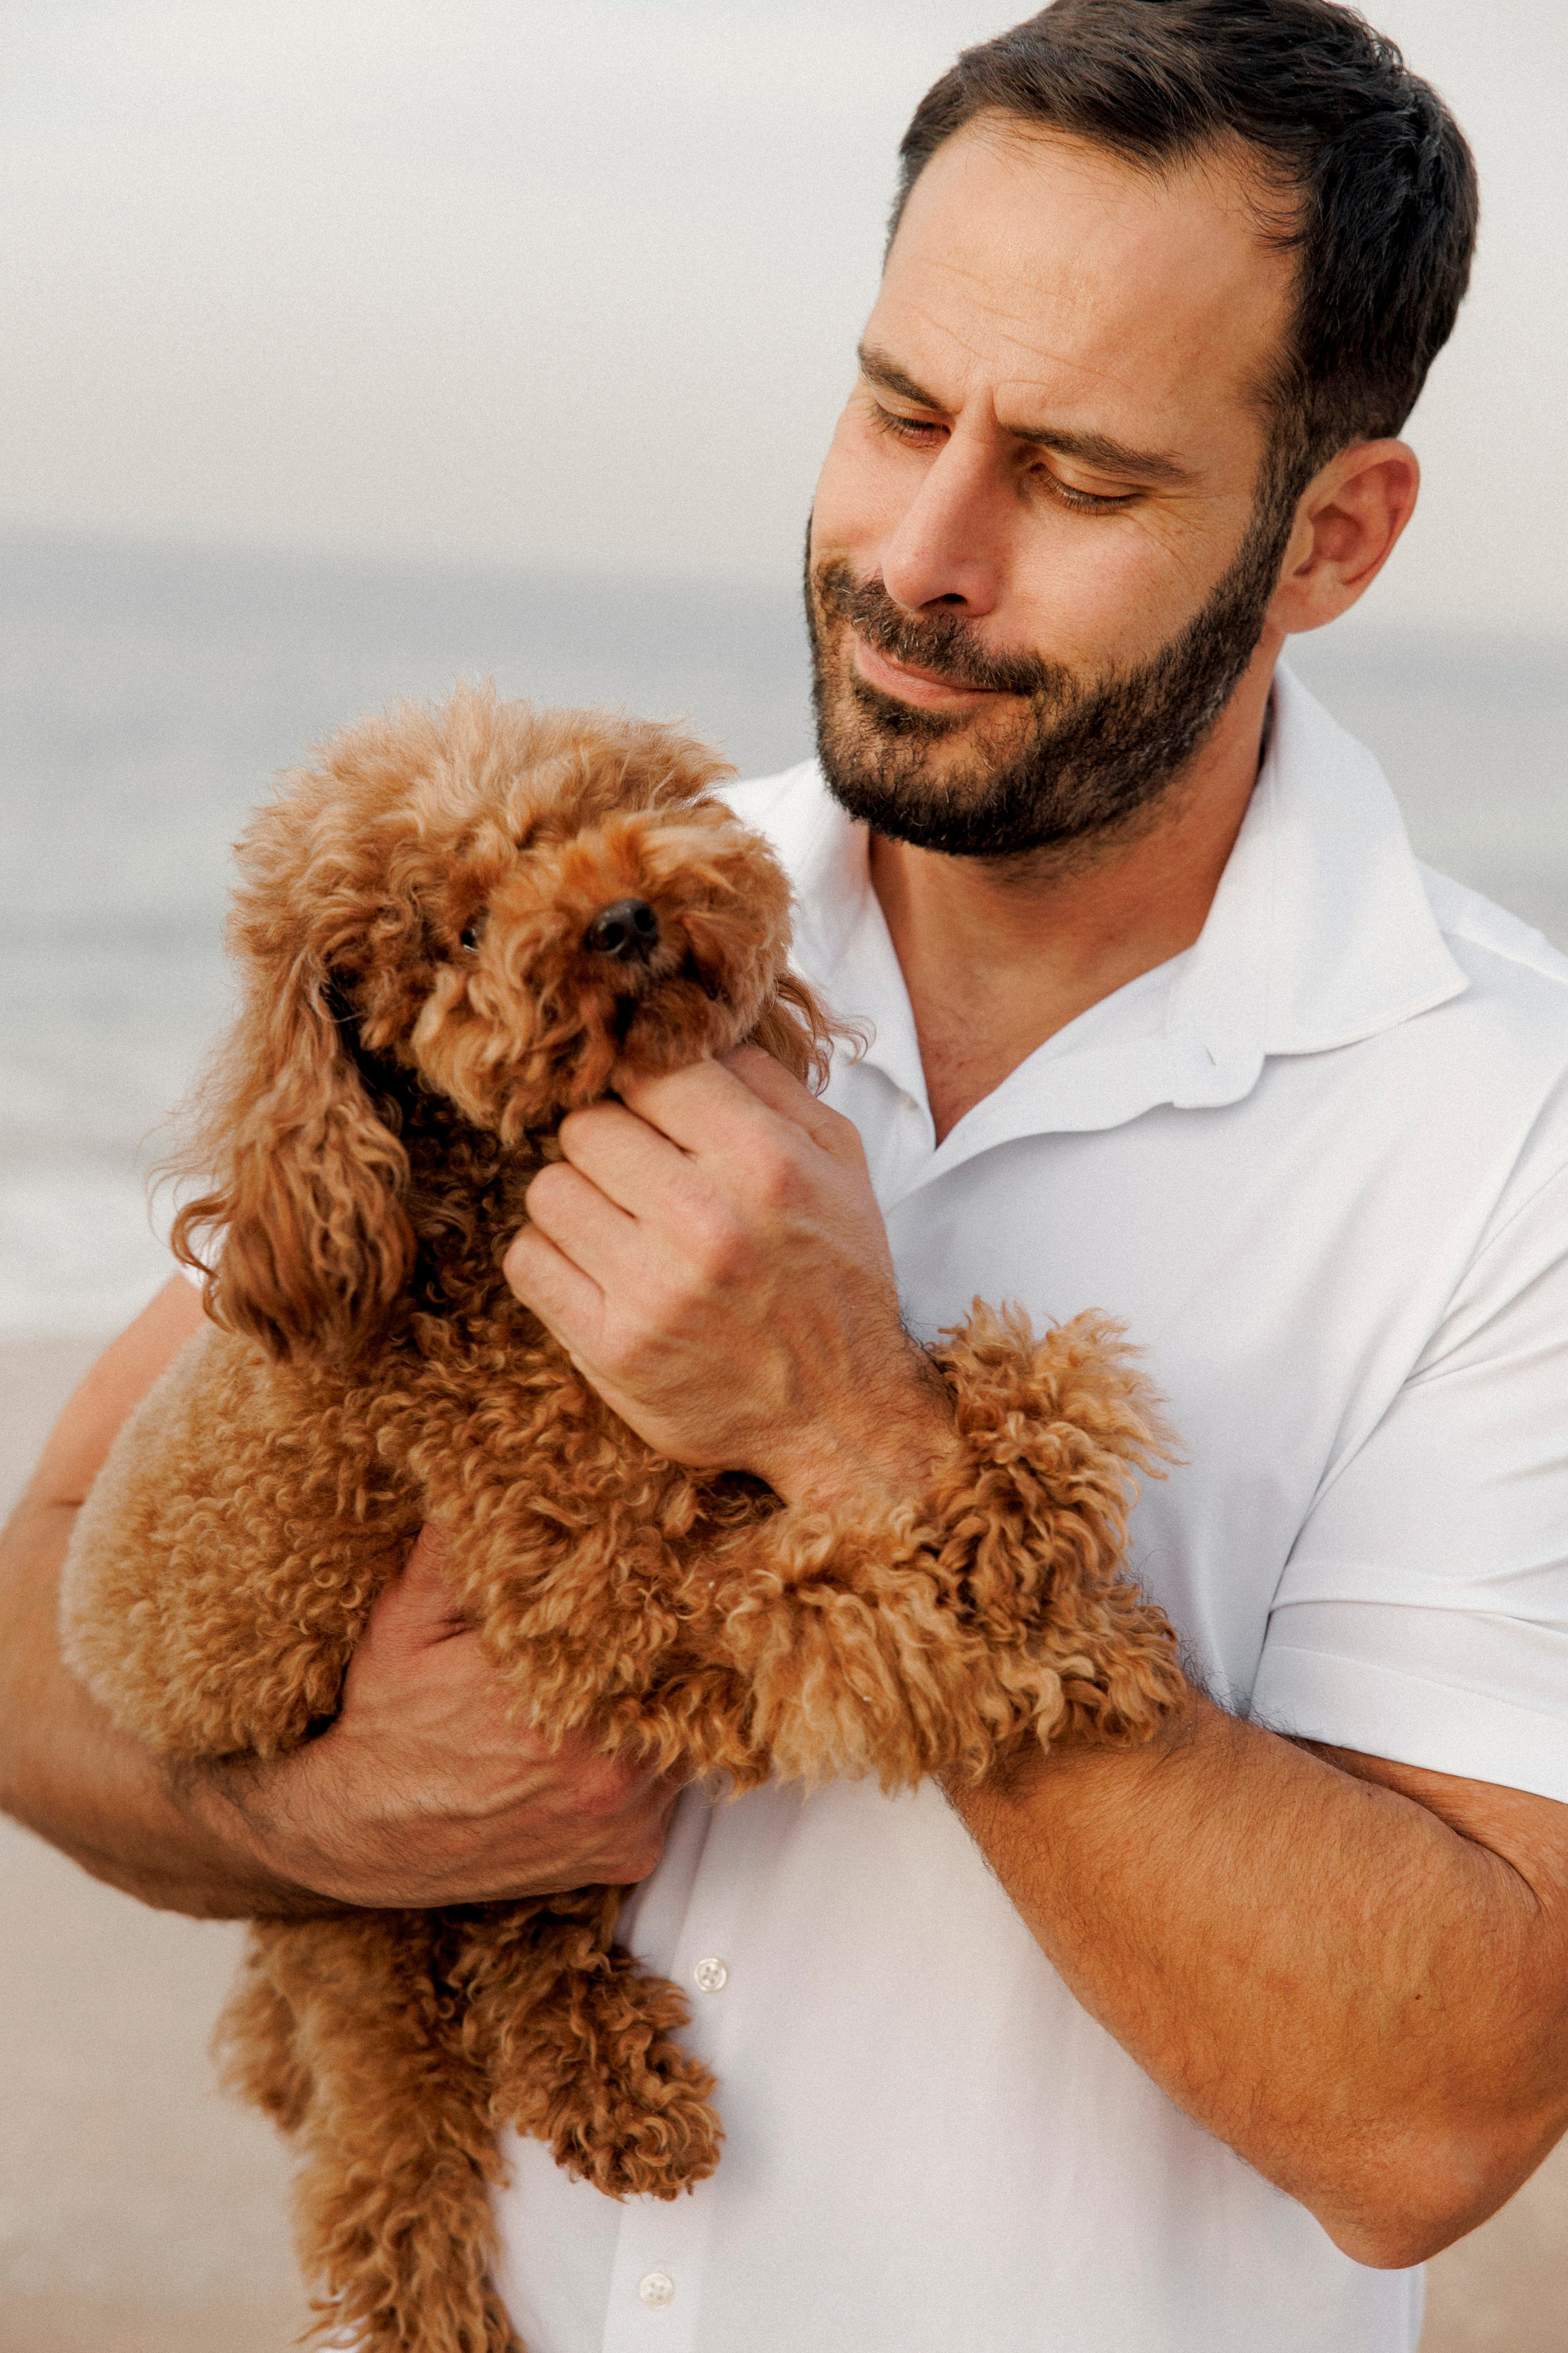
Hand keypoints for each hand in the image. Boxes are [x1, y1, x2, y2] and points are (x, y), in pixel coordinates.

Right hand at [188, 1528, 677, 1907]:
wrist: (356, 1833)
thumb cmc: (383, 1721)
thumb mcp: (406, 1619)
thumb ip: (457, 1549)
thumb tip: (489, 1470)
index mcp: (558, 1702)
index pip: (657, 1628)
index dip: (670, 1595)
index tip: (673, 1566)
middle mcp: (604, 1770)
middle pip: (686, 1685)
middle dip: (673, 1650)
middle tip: (662, 1616)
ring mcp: (621, 1819)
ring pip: (687, 1739)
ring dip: (667, 1708)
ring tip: (633, 1675)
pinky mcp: (626, 1857)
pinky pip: (672, 1798)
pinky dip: (653, 1768)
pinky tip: (612, 1739)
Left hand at [502, 1045, 954, 1509]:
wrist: (842, 1417)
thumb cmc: (837, 1278)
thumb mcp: (839, 1163)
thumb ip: (769, 1082)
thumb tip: (691, 1022)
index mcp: (765, 1162)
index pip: (649, 1072)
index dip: (644, 1088)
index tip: (653, 1113)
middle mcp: (707, 1221)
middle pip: (585, 1127)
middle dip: (608, 1145)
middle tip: (640, 1178)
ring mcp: (652, 1288)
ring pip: (547, 1189)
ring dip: (577, 1201)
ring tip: (621, 1226)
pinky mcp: (611, 1347)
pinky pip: (528, 1260)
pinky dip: (552, 1258)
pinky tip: (597, 1269)